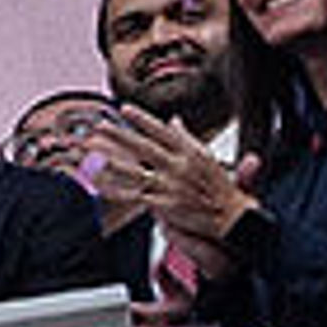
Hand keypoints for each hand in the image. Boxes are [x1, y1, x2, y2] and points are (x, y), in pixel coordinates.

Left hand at [76, 108, 263, 245]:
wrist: (233, 218)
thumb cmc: (220, 189)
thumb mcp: (207, 158)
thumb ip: (187, 138)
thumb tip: (173, 120)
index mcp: (192, 153)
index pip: (163, 131)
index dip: (143, 120)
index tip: (125, 108)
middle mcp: (180, 167)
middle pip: (144, 147)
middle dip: (119, 135)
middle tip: (99, 125)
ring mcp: (171, 186)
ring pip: (135, 171)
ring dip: (112, 161)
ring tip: (92, 151)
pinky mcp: (166, 204)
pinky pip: (136, 196)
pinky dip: (117, 190)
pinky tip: (101, 184)